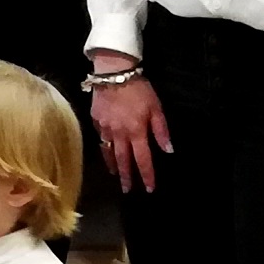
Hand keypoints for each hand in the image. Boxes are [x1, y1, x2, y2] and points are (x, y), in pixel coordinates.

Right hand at [87, 60, 170, 193]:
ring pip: (108, 152)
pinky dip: (104, 148)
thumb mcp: (156, 108)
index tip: (149, 188)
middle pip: (123, 161)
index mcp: (136, 132)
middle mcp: (119, 134)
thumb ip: (161, 130)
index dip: (147, 175)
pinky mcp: (95, 121)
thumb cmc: (139, 89)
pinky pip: (101, 138)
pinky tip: (106, 150)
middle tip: (127, 190)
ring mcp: (105, 129)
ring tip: (116, 175)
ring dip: (113, 165)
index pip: (143, 160)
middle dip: (126, 177)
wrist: (113, 73)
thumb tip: (168, 150)